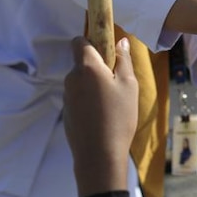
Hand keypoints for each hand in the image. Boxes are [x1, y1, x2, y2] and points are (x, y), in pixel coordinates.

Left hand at [63, 37, 137, 196]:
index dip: (92, 41)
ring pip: (81, 81)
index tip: (107, 52)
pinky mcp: (66, 112)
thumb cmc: (119, 116)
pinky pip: (79, 97)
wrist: (99, 154)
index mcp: (87, 67)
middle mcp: (72, 78)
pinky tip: (103, 116)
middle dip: (97, 67)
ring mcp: (67, 96)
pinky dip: (89, 100)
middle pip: (82, 62)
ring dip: (94, 85)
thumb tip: (121, 41)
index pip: (79, 41)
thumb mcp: (129, 86)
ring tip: (113, 103)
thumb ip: (124, 60)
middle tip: (118, 83)